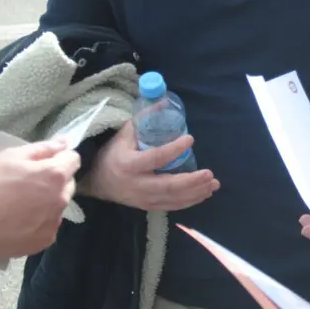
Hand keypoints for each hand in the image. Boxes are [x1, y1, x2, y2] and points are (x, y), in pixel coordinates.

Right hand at [0, 139, 80, 259]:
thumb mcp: (12, 156)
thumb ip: (43, 148)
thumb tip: (64, 143)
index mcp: (56, 175)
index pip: (73, 160)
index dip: (60, 157)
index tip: (44, 161)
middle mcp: (62, 199)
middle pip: (68, 184)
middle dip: (55, 180)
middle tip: (29, 183)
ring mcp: (54, 223)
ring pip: (58, 206)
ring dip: (48, 202)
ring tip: (21, 204)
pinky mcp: (44, 241)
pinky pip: (48, 226)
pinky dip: (39, 222)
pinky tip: (19, 221)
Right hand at [79, 121, 218, 210]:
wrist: (96, 181)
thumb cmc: (113, 154)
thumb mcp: (123, 134)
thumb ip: (143, 119)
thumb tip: (164, 102)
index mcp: (129, 164)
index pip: (155, 158)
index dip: (174, 150)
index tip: (190, 139)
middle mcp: (136, 184)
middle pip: (168, 186)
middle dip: (191, 181)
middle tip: (209, 173)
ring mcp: (143, 199)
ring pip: (172, 199)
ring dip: (196, 193)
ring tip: (213, 184)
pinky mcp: (148, 206)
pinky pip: (172, 207)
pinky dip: (189, 201)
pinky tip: (204, 194)